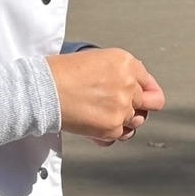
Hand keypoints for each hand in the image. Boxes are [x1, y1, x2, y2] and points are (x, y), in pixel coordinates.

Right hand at [47, 48, 164, 144]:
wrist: (43, 89)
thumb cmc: (61, 73)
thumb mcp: (97, 59)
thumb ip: (121, 73)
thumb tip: (136, 88)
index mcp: (126, 63)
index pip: (151, 85)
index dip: (146, 93)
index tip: (142, 99)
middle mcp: (129, 85)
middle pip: (150, 105)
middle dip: (138, 108)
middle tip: (120, 109)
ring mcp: (122, 108)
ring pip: (136, 122)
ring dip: (123, 121)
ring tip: (101, 115)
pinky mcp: (112, 127)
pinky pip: (120, 136)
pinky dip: (108, 134)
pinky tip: (93, 125)